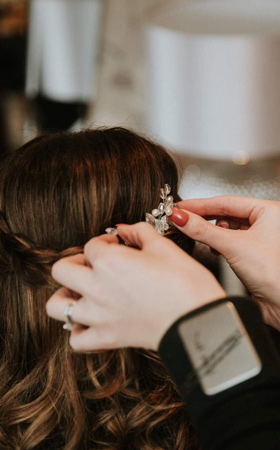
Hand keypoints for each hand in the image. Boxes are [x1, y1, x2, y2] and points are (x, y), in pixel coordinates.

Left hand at [46, 223, 224, 351]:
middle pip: (61, 270)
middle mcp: (96, 287)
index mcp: (110, 261)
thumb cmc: (186, 283)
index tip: (117, 244)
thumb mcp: (164, 247)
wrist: (199, 321)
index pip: (92, 245)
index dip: (105, 241)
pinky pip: (76, 340)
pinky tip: (92, 321)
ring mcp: (97, 316)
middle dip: (75, 262)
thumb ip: (140, 232)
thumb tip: (126, 229)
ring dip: (65, 295)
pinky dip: (78, 331)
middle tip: (93, 264)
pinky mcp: (106, 338)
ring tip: (83, 292)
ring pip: (56, 306)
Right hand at [170, 196, 279, 329]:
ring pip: (228, 228)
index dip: (201, 204)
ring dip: (212, 232)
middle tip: (182, 218)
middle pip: (227, 213)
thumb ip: (203, 230)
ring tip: (197, 233)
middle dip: (204, 218)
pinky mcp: (254, 253)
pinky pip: (231, 241)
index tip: (181, 206)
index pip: (227, 201)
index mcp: (270, 211)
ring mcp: (261, 238)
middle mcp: (268, 222)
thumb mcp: (233, 246)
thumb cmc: (274, 274)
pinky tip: (213, 247)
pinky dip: (219, 243)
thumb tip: (182, 218)